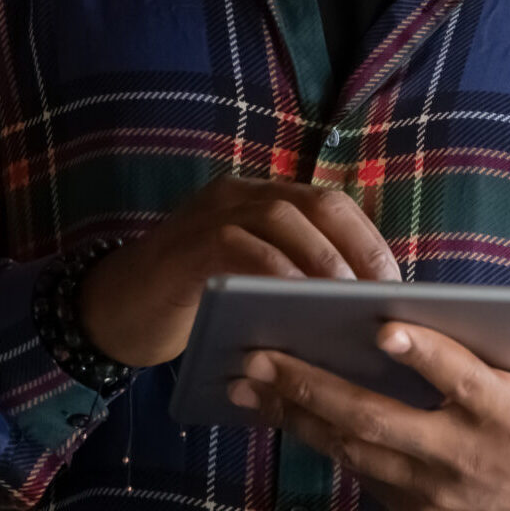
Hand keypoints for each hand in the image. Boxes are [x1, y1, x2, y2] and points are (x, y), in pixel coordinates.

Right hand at [78, 174, 399, 368]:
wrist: (113, 314)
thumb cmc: (192, 307)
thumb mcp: (250, 287)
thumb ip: (291, 281)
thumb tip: (363, 315)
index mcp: (259, 201)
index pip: (329, 205)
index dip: (367, 240)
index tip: (397, 285)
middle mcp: (238, 195)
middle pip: (315, 203)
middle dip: (355, 248)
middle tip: (380, 297)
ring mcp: (209, 213)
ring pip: (281, 217)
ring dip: (322, 260)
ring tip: (347, 306)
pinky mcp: (186, 244)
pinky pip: (239, 247)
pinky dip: (275, 273)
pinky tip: (296, 306)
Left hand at [225, 236, 509, 510]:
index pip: (461, 381)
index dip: (423, 355)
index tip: (379, 326)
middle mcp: (467, 457)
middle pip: (378, 419)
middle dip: (313, 385)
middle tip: (260, 351)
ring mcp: (436, 490)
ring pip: (353, 448)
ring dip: (295, 413)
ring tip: (243, 378)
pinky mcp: (417, 510)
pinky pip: (356, 469)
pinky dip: (314, 438)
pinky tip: (272, 408)